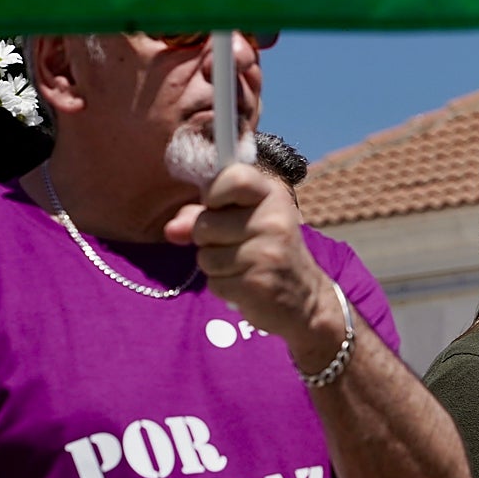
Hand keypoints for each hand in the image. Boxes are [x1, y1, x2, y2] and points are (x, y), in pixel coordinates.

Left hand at [164, 162, 332, 343]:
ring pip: (205, 257)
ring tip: (243, 267)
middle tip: (236, 245)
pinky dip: (224, 287)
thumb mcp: (243, 224)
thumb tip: (172, 229)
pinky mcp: (258, 282)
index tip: (217, 206)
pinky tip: (246, 285)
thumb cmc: (268, 253)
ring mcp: (268, 251)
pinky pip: (215, 282)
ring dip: (215, 266)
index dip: (214, 192)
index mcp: (272, 195)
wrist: (306, 299)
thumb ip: (204, 217)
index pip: (234, 177)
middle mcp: (274, 219)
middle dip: (208, 240)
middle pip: (205, 224)